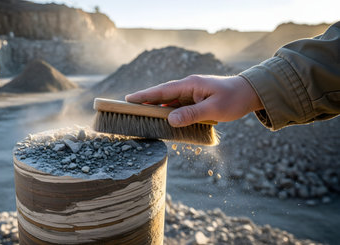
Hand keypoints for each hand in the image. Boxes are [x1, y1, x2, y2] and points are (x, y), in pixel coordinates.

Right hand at [125, 75, 263, 126]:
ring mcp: (191, 92)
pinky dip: (168, 111)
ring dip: (155, 107)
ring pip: (169, 100)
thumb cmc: (234, 99)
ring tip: (140, 114)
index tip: (128, 99)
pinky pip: (177, 105)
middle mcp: (188, 86)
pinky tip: (162, 118)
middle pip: (162, 94)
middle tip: (127, 108)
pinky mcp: (195, 99)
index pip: (163, 90)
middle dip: (145, 100)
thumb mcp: (214, 109)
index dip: (145, 95)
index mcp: (190, 84)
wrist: (250, 93)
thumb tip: (169, 119)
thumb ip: (191, 114)